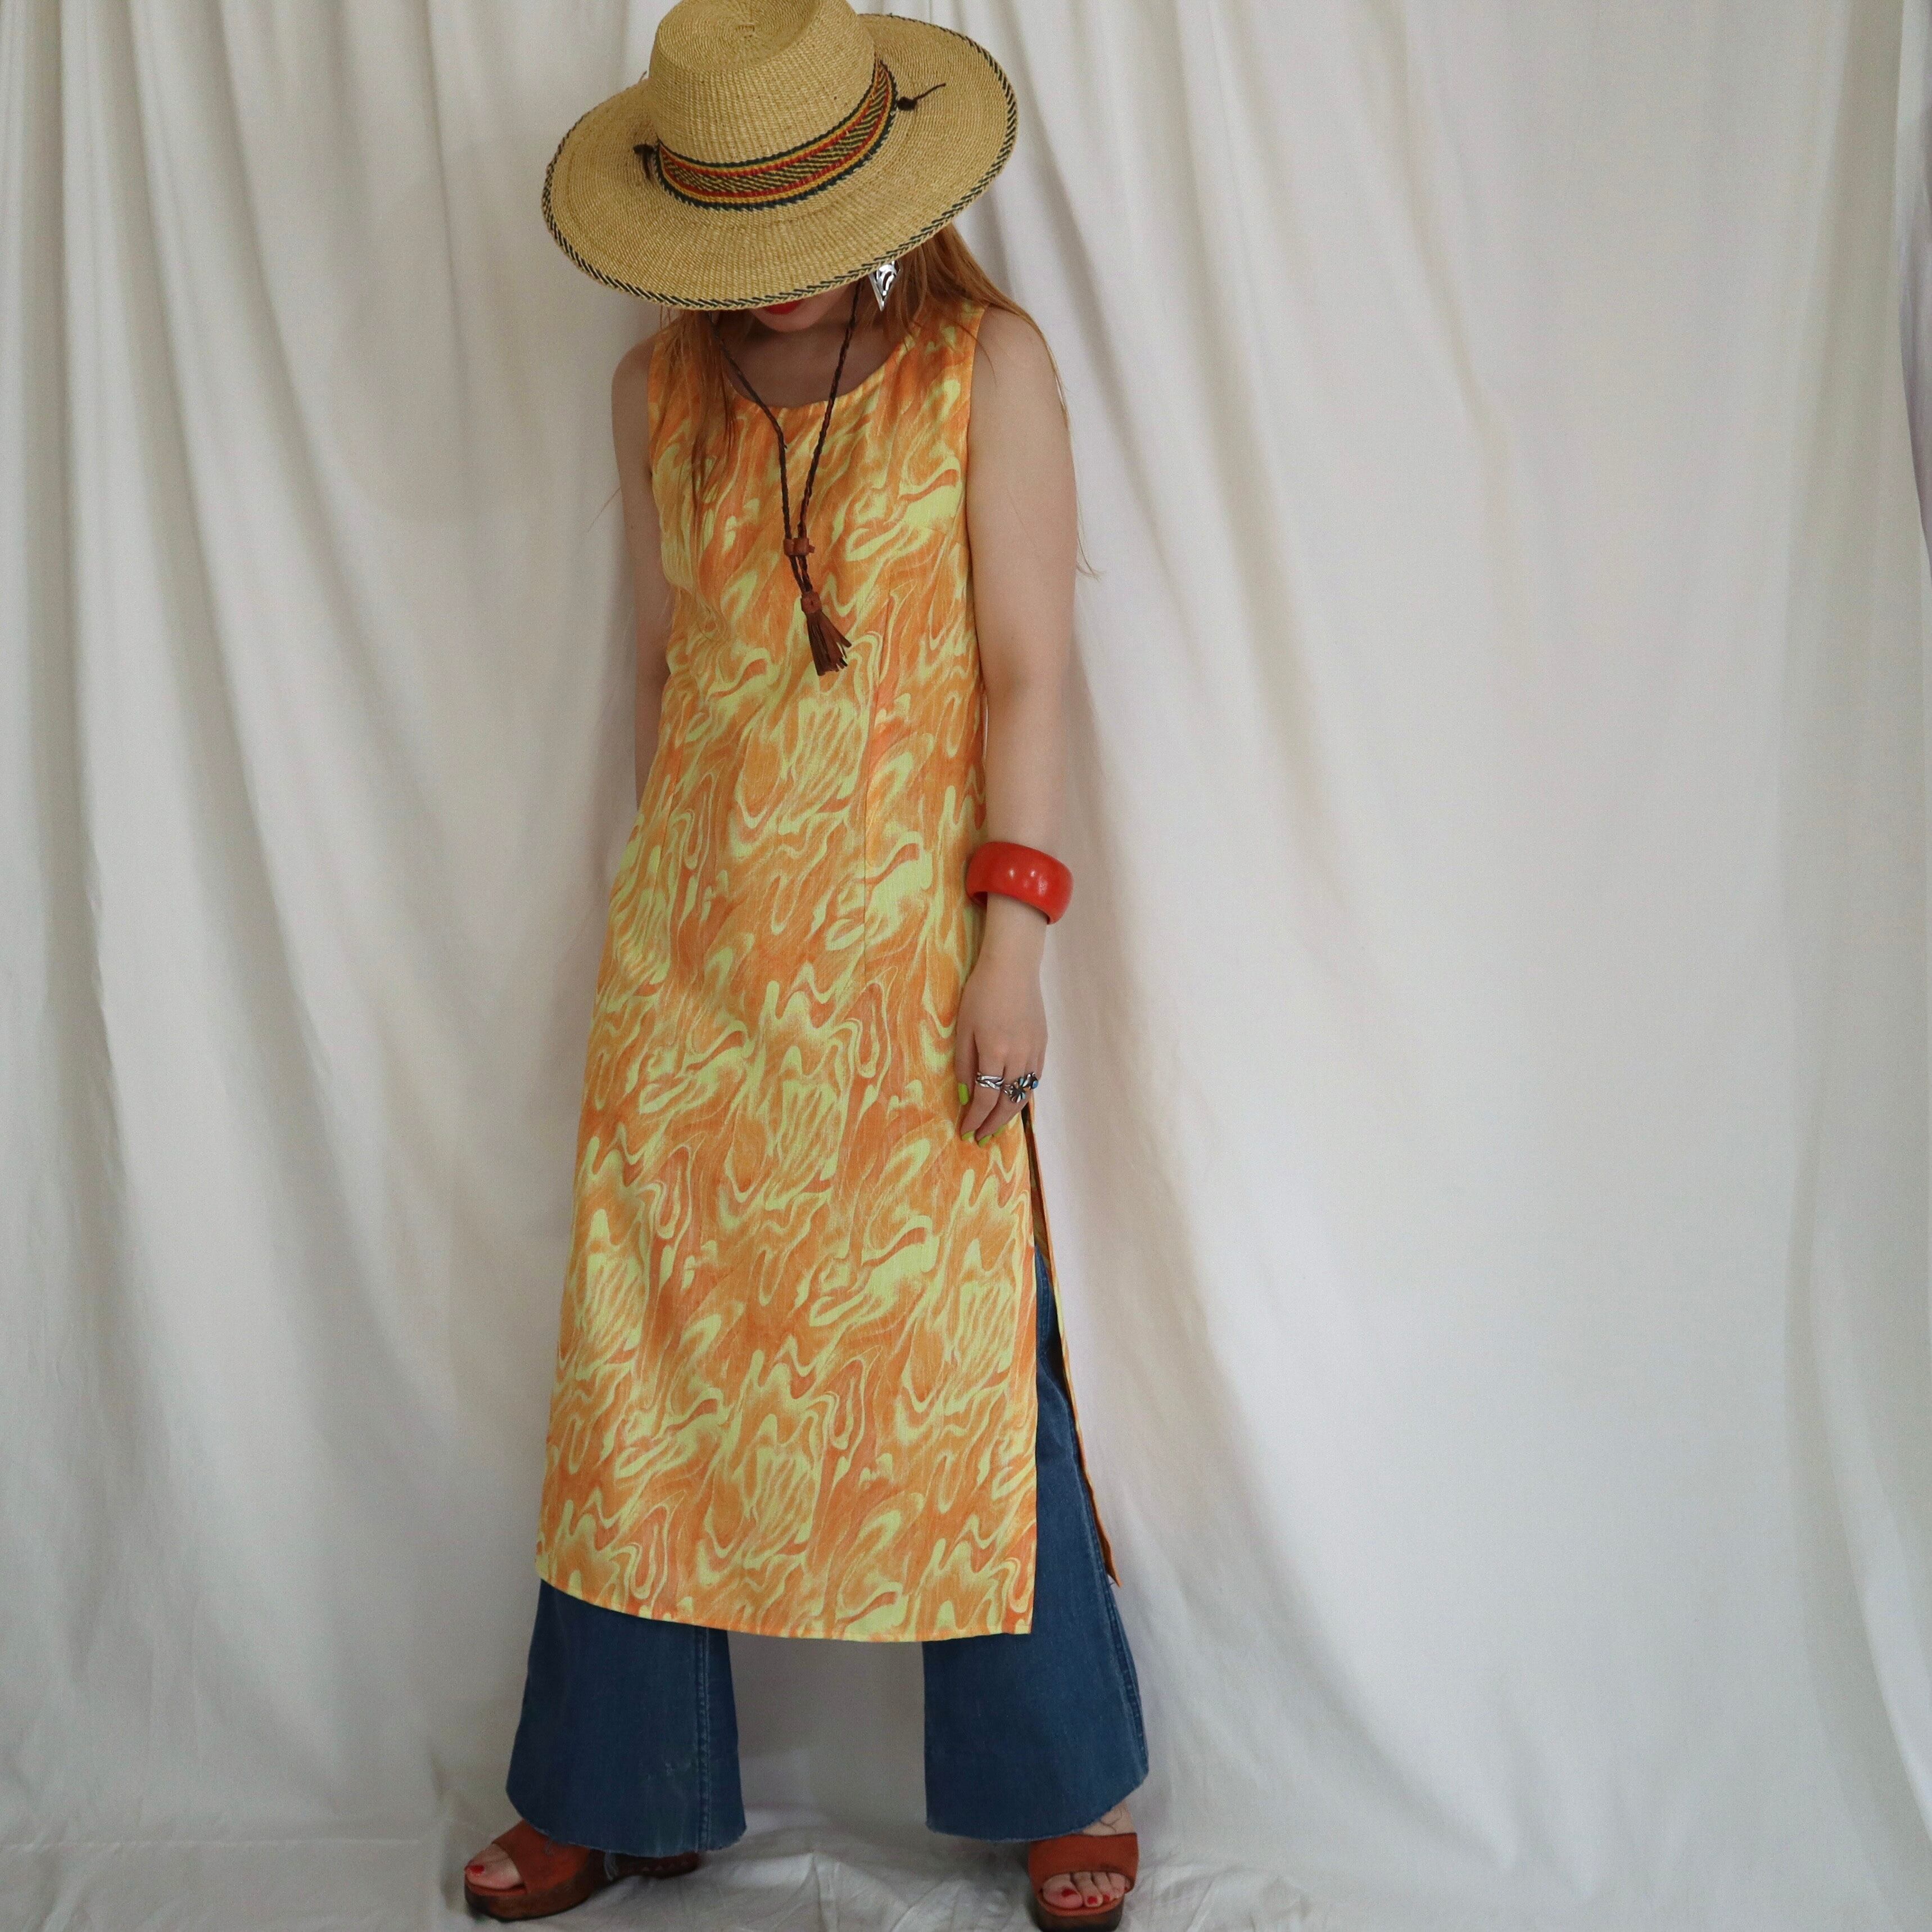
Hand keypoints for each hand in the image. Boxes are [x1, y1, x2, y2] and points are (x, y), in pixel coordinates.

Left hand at [954, 897, 1048, 1141]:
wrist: (1013, 966)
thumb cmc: (981, 993)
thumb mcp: (963, 1028)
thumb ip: (964, 1064)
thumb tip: (964, 1097)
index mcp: (995, 1053)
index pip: (985, 1098)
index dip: (974, 1119)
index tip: (965, 1132)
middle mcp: (1019, 1057)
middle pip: (1007, 1103)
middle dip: (992, 1125)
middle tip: (980, 1139)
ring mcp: (1034, 1052)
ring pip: (1023, 1095)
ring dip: (1009, 1115)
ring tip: (996, 1126)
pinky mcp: (1043, 1046)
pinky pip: (1034, 1080)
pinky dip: (1023, 1096)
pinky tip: (1014, 1101)